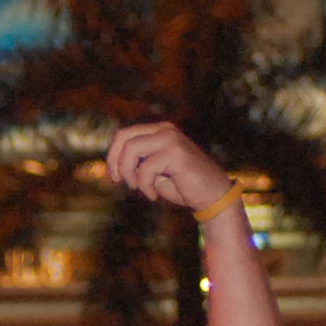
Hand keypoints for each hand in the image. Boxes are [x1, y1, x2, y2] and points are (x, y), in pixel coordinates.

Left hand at [105, 122, 233, 214]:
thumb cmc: (182, 185)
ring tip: (140, 189)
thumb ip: (138, 163)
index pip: (125, 134)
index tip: (114, 176)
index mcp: (159, 131)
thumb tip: (113, 163)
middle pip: (124, 137)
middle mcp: (165, 130)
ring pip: (131, 150)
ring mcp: (171, 139)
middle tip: (121, 182)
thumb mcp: (155, 171)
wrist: (212, 196)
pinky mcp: (175, 153)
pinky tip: (154, 196)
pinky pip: (145, 169)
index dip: (113, 155)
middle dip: (116, 162)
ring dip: (130, 174)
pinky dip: (145, 186)